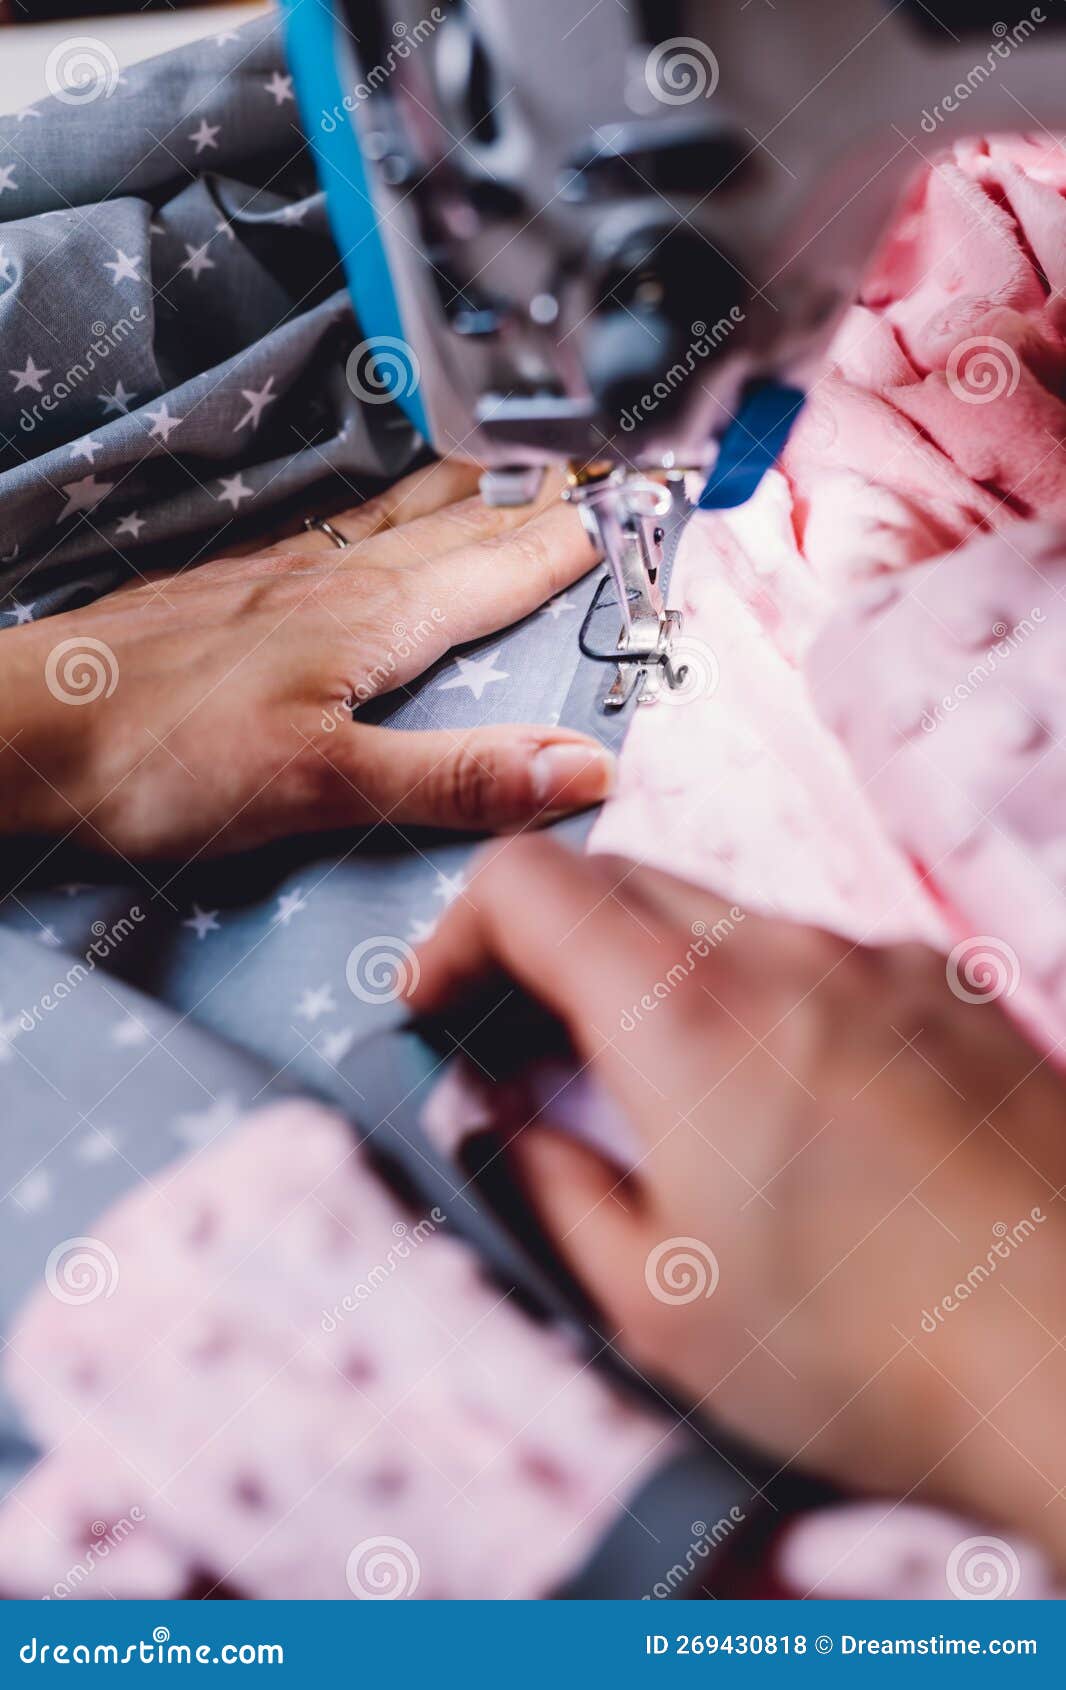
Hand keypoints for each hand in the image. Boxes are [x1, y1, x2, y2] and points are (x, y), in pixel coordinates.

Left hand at [0, 461, 611, 859]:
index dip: (585, 536)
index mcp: (375, 619)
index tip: (653, 503)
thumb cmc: (158, 758)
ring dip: (480, 492)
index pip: (511, 565)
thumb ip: (456, 777)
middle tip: (613, 470)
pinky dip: (400, 511)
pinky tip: (389, 517)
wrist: (24, 727)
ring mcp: (286, 575)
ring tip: (529, 468)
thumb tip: (585, 768)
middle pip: (471, 526)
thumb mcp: (321, 786)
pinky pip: (349, 531)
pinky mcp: (241, 588)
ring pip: (410, 517)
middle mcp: (339, 579)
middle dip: (550, 497)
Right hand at [414, 838, 1065, 1562]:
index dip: (455, 933)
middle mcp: (791, 955)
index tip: (443, 1001)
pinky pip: (818, 953)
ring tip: (663, 1096)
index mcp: (692, 1019)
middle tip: (528, 1047)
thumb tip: (494, 1122)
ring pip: (721, 915)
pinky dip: (759, 995)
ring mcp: (885, 963)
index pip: (528, 884)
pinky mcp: (952, 992)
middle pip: (619, 879)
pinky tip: (784, 1106)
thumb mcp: (658, 1305)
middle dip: (546, 947)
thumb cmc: (882, 1358)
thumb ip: (546, 1184)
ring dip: (656, 974)